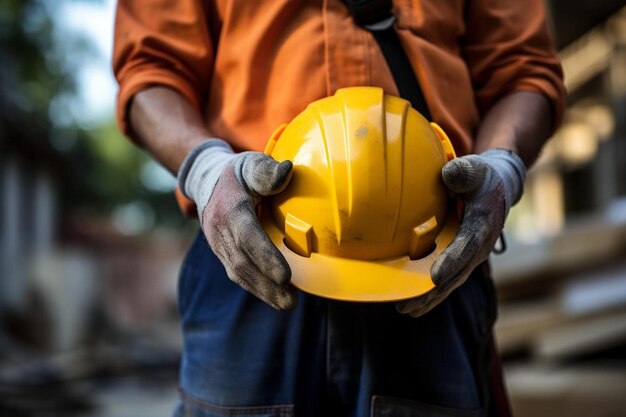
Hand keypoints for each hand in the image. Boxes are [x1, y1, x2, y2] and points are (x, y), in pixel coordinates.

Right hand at [178, 140, 296, 310]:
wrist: (206, 181)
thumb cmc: (237, 173)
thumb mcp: (250, 163)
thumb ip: (266, 170)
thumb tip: (287, 170)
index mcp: (229, 207)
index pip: (247, 235)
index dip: (265, 256)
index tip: (285, 275)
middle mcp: (219, 230)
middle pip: (242, 262)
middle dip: (266, 285)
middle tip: (291, 302)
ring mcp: (218, 245)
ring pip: (239, 273)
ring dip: (263, 292)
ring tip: (287, 304)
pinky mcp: (222, 253)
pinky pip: (238, 274)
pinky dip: (257, 288)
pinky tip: (276, 297)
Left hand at [396, 148, 524, 316]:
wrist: (498, 186)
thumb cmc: (482, 177)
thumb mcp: (476, 169)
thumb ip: (464, 172)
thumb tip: (449, 174)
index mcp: (483, 224)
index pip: (467, 246)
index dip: (452, 261)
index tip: (435, 277)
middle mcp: (478, 246)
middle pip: (456, 274)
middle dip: (434, 292)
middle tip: (409, 306)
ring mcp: (471, 255)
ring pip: (450, 282)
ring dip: (429, 298)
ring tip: (405, 311)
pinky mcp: (462, 258)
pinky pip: (446, 278)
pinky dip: (430, 291)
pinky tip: (411, 302)